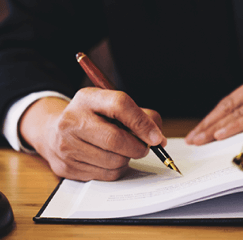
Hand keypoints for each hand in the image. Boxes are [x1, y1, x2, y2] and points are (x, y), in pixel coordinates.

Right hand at [19, 88, 165, 180]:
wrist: (53, 132)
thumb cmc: (90, 117)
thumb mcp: (109, 105)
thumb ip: (137, 115)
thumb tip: (158, 137)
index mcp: (87, 98)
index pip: (119, 105)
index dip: (142, 122)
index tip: (156, 137)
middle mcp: (72, 120)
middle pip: (116, 139)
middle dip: (138, 147)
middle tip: (144, 146)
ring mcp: (67, 146)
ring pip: (113, 161)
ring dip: (127, 159)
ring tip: (122, 150)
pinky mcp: (67, 167)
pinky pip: (105, 175)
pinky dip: (116, 169)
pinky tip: (110, 159)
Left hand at [185, 69, 242, 144]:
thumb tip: (230, 127)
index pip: (228, 102)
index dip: (211, 117)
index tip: (198, 129)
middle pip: (228, 108)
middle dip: (208, 125)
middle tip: (193, 138)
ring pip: (236, 114)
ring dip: (215, 129)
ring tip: (200, 139)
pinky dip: (234, 127)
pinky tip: (220, 135)